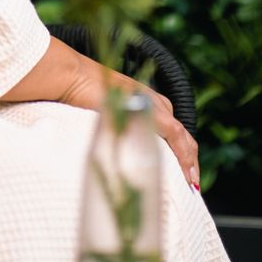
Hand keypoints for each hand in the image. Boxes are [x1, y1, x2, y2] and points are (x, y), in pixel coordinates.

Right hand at [3, 35, 200, 187]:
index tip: (181, 172)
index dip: (178, 149)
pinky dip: (183, 157)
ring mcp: (149, 102)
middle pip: (179, 131)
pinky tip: (186, 175)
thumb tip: (107, 149)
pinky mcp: (147, 110)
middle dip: (187, 158)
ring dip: (188, 160)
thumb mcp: (96, 113)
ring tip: (191, 184)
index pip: (168, 126)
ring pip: (180, 135)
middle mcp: (149, 98)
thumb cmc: (74, 93)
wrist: (69, 77)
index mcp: (140, 98)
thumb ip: (109, 124)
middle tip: (191, 183)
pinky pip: (174, 136)